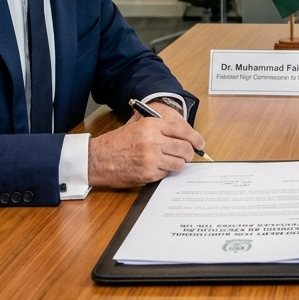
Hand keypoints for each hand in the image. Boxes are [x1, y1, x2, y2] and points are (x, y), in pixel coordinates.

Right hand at [88, 106, 204, 187]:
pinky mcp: (148, 173)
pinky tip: (157, 167)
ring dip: (177, 163)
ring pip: (179, 163)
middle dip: (188, 153)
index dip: (196, 138)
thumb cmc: (118, 142)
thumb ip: (160, 128)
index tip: (200, 143)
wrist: (98, 158)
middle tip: (186, 154)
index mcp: (151, 125)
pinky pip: (167, 173)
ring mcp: (151, 158)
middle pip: (185, 148)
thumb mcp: (138, 125)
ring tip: (170, 161)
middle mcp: (153, 140)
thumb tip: (185, 135)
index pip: (183, 130)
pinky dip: (165, 171)